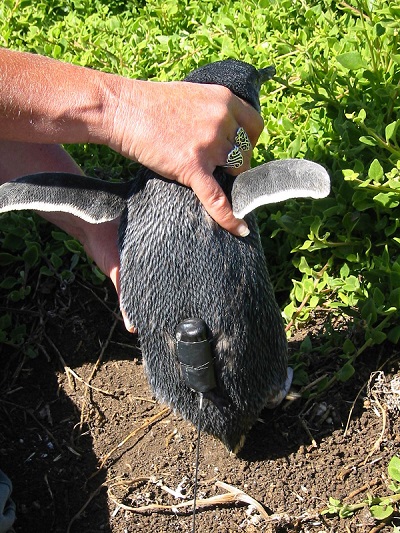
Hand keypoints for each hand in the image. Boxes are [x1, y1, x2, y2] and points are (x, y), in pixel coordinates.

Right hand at [103, 79, 263, 235]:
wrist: (122, 109)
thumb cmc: (151, 103)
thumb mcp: (193, 95)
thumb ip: (212, 111)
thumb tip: (225, 132)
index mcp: (224, 99)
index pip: (254, 126)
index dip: (250, 142)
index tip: (240, 150)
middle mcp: (222, 120)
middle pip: (245, 153)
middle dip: (236, 163)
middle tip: (218, 168)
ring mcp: (209, 145)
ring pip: (235, 172)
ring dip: (228, 180)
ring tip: (215, 182)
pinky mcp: (192, 167)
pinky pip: (216, 199)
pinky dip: (229, 217)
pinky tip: (240, 230)